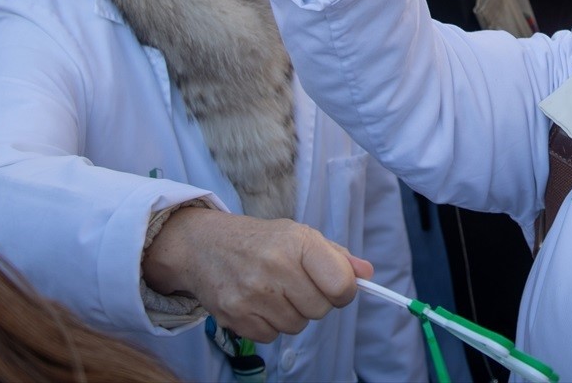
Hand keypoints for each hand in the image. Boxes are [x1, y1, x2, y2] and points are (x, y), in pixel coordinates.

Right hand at [142, 207, 370, 343]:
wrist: (205, 246)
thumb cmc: (261, 241)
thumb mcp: (300, 236)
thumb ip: (336, 256)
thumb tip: (366, 274)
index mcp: (298, 243)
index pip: (341, 284)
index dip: (344, 290)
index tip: (337, 287)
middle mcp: (275, 267)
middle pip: (320, 310)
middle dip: (315, 301)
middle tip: (297, 285)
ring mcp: (252, 294)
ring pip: (296, 326)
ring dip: (292, 314)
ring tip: (275, 291)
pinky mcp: (235, 317)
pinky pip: (271, 337)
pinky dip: (269, 324)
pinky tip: (258, 303)